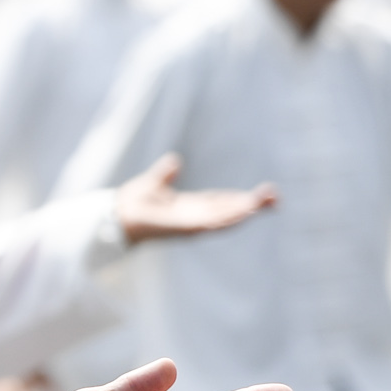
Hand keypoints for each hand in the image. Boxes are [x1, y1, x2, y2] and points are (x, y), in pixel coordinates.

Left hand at [115, 152, 276, 243]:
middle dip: (253, 206)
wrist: (114, 215)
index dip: (243, 199)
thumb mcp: (154, 183)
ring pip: (225, 219)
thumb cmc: (132, 203)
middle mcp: (195, 218)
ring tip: (267, 203)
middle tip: (276, 198)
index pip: (223, 203)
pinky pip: (211, 223)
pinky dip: (228, 218)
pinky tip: (243, 212)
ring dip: (246, 211)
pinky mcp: (184, 229)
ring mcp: (191, 225)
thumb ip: (165, 173)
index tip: (265, 193)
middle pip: (230, 212)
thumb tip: (174, 161)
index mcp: (192, 208)